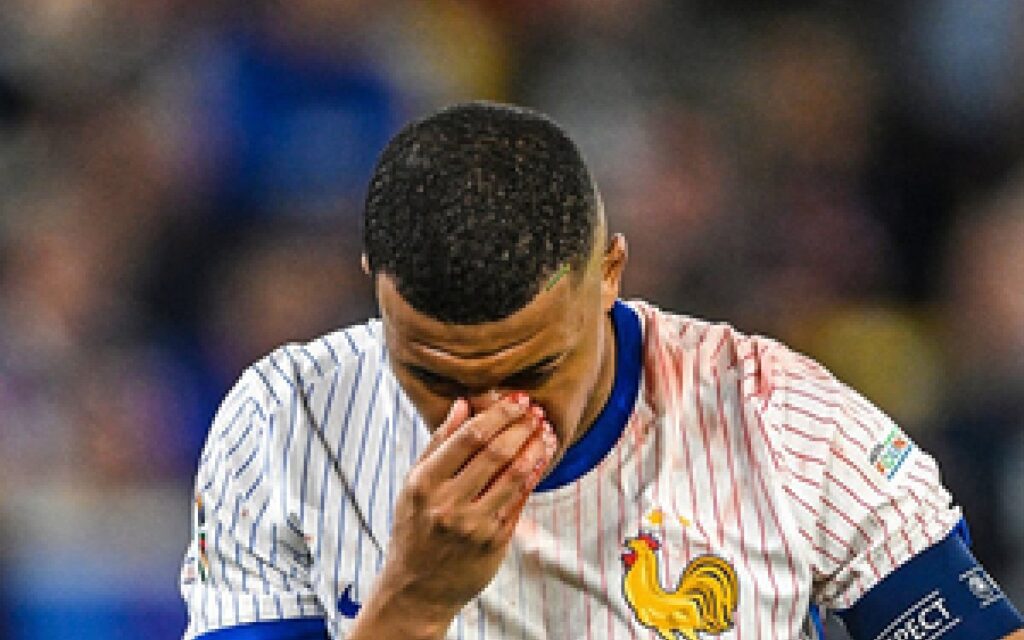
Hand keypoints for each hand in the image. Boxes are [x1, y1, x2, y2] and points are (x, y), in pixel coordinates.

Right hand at [351, 392, 556, 637]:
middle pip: (494, 452)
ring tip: (546, 431)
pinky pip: (519, 501)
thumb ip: (438, 443)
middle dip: (521, 426)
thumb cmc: (414, 529)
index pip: (468, 437)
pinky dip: (533, 476)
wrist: (417, 590)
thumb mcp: (413, 485)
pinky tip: (541, 459)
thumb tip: (463, 403)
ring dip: (534, 448)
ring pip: (513, 475)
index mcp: (424, 483)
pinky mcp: (493, 543)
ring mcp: (472, 525)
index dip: (498, 414)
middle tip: (536, 410)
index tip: (516, 399)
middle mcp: (447, 503)